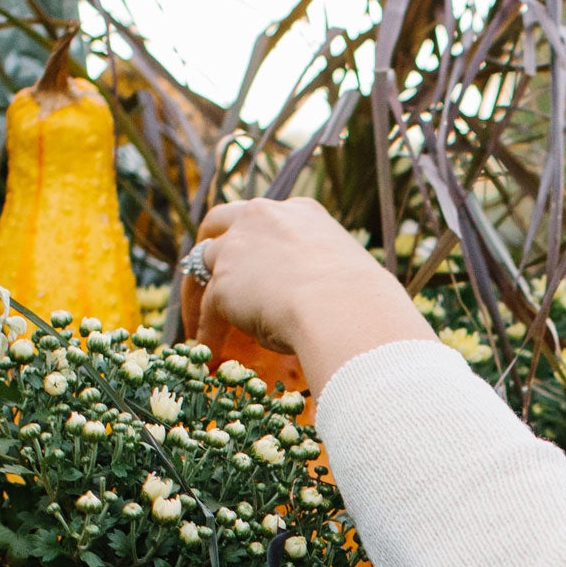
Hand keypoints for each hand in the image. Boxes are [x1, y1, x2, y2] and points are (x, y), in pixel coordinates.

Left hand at [193, 198, 434, 392]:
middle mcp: (264, 218)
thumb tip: (343, 304)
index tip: (257, 258)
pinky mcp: (225, 284)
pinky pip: (208, 308)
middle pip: (220, 221)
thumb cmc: (365, 302)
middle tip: (205, 269)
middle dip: (210, 242)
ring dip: (200, 292)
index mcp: (301, 213)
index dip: (258, 237)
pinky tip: (210, 354)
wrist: (345, 312)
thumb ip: (330, 277)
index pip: (268, 217)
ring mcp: (239, 248)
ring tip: (200, 322)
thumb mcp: (349, 275)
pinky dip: (207, 332)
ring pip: (205, 263)